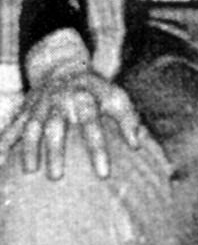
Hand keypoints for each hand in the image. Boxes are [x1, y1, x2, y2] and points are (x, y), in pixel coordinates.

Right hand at [0, 66, 139, 180]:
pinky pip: (11, 128)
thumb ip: (128, 118)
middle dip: (54, 151)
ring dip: (28, 149)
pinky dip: (4, 143)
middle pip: (55, 127)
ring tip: (29, 172)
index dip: (98, 147)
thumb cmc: (95, 90)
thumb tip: (137, 144)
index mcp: (84, 96)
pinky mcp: (25, 111)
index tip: (103, 174)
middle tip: (56, 177)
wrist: (62, 67)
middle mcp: (60, 100)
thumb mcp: (114, 96)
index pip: (92, 123)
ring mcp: (40, 106)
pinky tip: (0, 163)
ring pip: (31, 127)